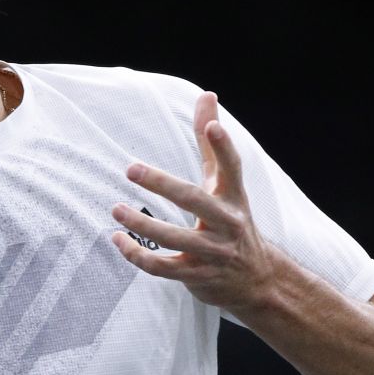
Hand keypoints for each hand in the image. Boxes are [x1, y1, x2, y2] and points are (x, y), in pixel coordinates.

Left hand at [109, 91, 277, 313]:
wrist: (257, 280)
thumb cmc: (232, 221)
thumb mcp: (225, 184)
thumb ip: (212, 143)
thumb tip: (207, 94)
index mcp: (233, 196)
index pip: (232, 167)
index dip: (224, 147)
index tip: (213, 126)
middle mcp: (227, 223)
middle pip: (195, 201)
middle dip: (163, 184)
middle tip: (130, 169)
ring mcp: (213, 252)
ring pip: (175, 239)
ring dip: (142, 224)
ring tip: (115, 208)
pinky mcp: (198, 276)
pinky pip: (163, 267)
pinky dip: (137, 255)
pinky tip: (117, 240)